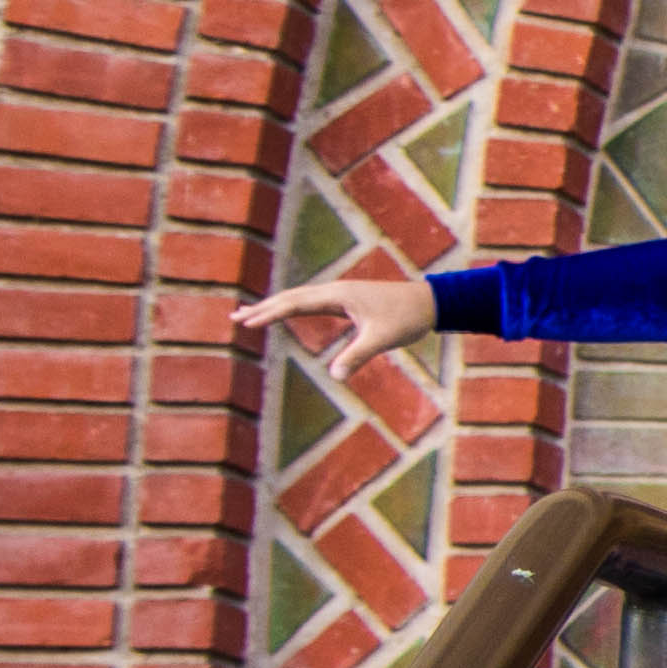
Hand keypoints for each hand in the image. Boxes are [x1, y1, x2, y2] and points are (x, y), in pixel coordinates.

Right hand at [233, 271, 439, 377]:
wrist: (430, 301)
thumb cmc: (408, 318)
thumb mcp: (382, 339)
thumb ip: (358, 356)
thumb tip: (335, 377)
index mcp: (338, 295)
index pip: (295, 303)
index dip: (269, 313)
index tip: (247, 322)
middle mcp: (335, 290)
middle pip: (290, 297)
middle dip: (263, 308)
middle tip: (235, 318)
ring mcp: (340, 294)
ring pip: (299, 298)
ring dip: (274, 306)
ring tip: (250, 315)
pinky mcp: (346, 301)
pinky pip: (312, 303)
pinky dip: (293, 307)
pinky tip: (284, 313)